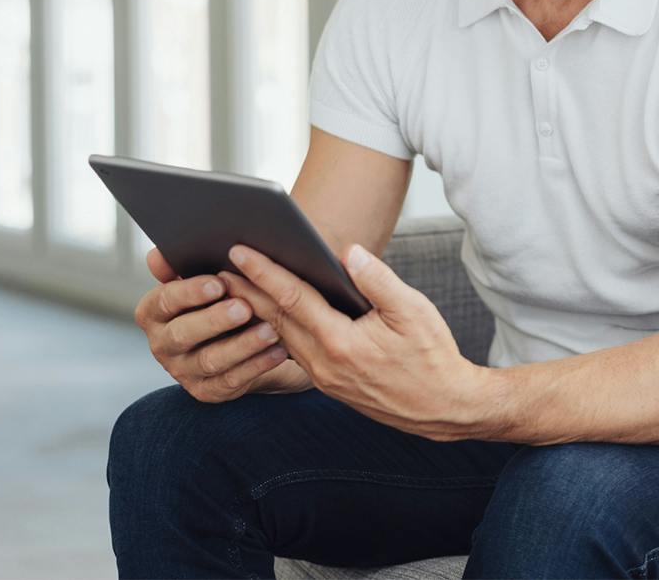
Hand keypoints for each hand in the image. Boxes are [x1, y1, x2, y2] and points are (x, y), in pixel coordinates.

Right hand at [134, 247, 293, 402]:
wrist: (241, 336)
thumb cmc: (222, 296)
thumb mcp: (207, 279)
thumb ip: (186, 264)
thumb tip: (157, 255)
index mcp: (155, 312)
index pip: (163, 301)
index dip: (189, 292)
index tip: (219, 283)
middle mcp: (163, 344)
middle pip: (182, 334)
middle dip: (214, 320)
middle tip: (245, 308)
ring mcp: (184, 371)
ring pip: (211, 360)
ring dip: (242, 344)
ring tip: (270, 330)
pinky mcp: (209, 391)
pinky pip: (233, 380)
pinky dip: (258, 364)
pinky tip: (279, 350)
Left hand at [218, 242, 496, 439]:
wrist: (441, 407)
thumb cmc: (432, 357)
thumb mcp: (414, 311)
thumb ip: (378, 281)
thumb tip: (349, 253)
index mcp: (342, 343)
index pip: (293, 299)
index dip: (264, 272)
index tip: (239, 251)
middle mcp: (324, 364)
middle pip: (275, 319)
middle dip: (245, 291)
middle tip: (217, 265)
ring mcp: (323, 377)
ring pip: (281, 337)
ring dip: (256, 311)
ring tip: (235, 287)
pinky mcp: (328, 384)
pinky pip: (293, 351)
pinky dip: (276, 329)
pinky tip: (270, 316)